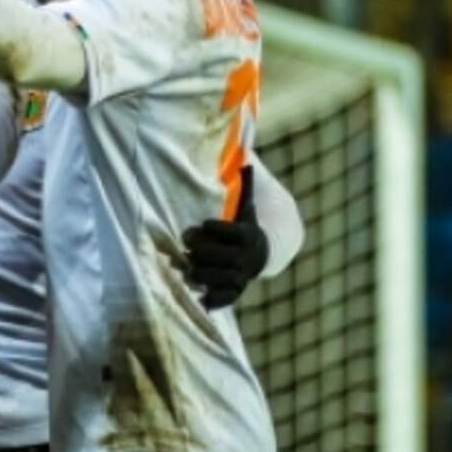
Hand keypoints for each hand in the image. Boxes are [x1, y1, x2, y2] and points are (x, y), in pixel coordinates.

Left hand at [183, 164, 269, 308]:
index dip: (217, 230)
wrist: (266, 244)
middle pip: (225, 257)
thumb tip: (241, 150)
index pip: (235, 233)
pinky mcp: (236, 288)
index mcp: (251, 234)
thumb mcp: (245, 197)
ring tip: (186, 266)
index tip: (202, 224)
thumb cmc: (245, 216)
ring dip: (203, 274)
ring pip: (222, 278)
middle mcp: (249, 257)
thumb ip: (242, 178)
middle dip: (203, 250)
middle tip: (185, 241)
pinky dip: (216, 301)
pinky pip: (228, 298)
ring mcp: (243, 274)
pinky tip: (201, 301)